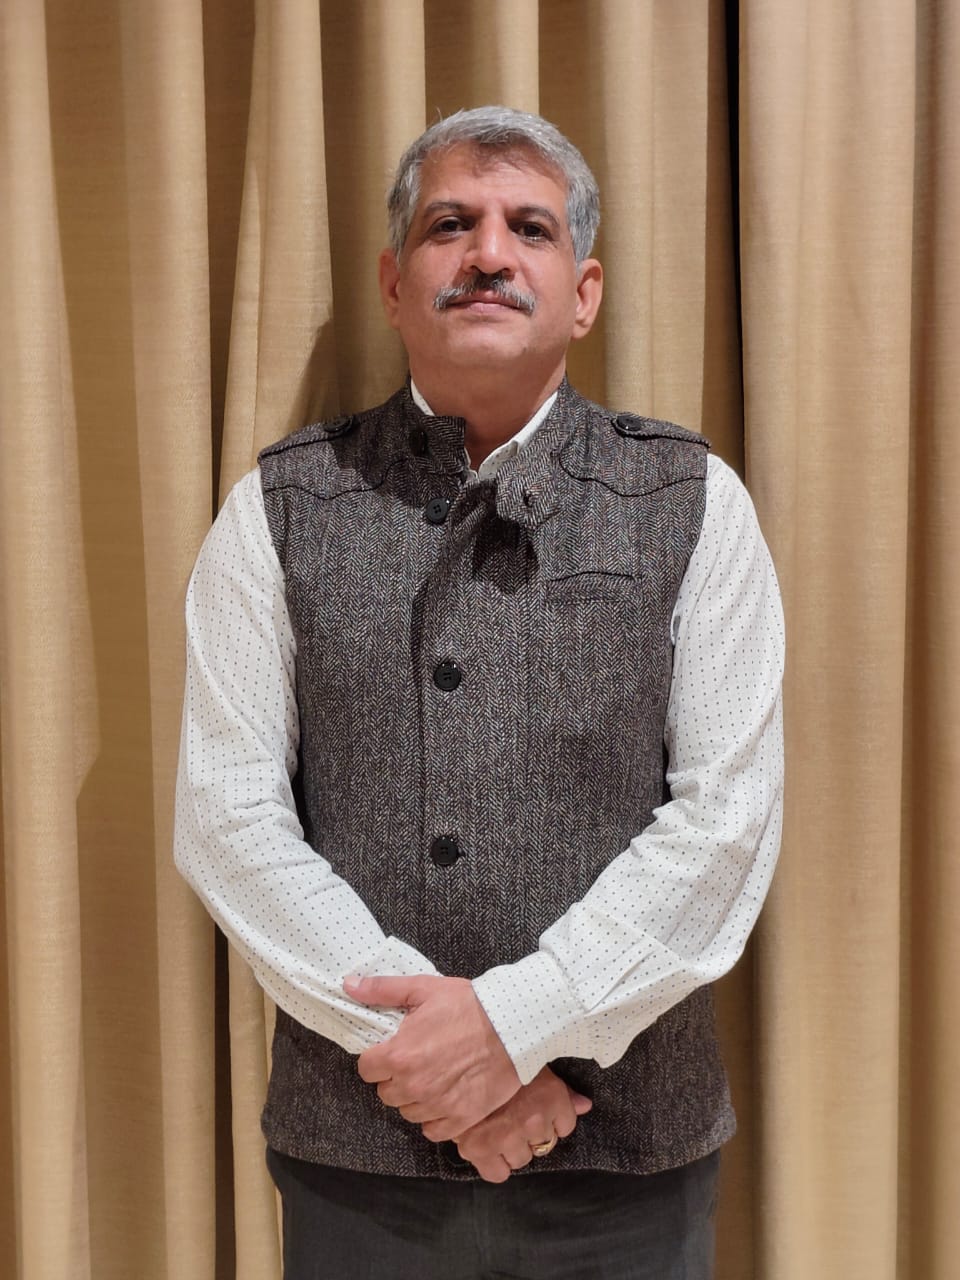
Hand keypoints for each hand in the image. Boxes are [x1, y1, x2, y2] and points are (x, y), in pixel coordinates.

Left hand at [345, 974, 522, 1139]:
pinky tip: (447, 1096)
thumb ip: (383, 990)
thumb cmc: (469, 1005)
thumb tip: (349, 986)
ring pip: (408, 1111)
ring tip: (436, 1075)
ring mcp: (436, 1106)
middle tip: (419, 1059)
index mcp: (399, 1055)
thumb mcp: (424, 988)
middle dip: (397, 1077)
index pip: (366, 1069)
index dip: (378, 1058)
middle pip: (386, 1092)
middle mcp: (413, 1086)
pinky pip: (432, 1129)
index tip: (394, 1049)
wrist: (513, 1026)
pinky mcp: (459, 1119)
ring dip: (416, 1097)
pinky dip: (436, 1116)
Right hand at [452, 1067, 592, 1182]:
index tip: (537, 1106)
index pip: (566, 1124)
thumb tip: (585, 1105)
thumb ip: (562, 1090)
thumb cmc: (500, 1056)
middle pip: (545, 1143)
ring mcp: (507, 1137)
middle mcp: (533, 1120)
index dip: (552, 1117)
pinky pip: (497, 1173)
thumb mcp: (533, 1064)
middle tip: (515, 1113)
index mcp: (551, 1096)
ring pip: (522, 1158)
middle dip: (532, 1132)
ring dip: (513, 1146)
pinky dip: (494, 1164)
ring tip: (499, 1125)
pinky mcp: (479, 1149)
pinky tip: (489, 1145)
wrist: (460, 1055)